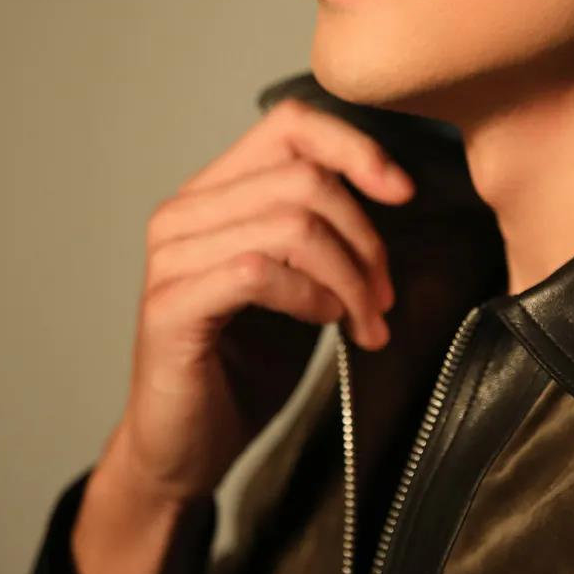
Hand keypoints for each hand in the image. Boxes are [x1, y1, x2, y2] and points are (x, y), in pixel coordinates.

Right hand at [107, 96, 415, 503]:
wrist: (186, 448)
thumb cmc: (244, 364)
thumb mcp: (299, 279)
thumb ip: (324, 229)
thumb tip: (393, 190)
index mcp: (215, 193)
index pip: (290, 125)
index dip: (356, 148)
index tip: (403, 194)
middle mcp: (184, 213)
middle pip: (304, 178)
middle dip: (365, 239)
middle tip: (384, 297)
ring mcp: (172, 258)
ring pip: (291, 223)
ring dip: (348, 277)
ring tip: (365, 322)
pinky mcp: (170, 307)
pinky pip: (259, 273)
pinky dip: (310, 296)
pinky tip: (325, 324)